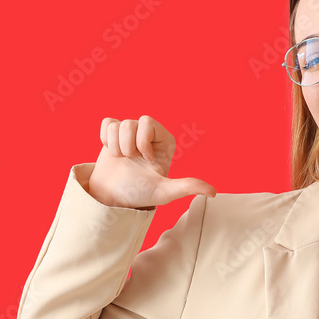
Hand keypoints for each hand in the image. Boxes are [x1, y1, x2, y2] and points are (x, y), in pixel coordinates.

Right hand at [87, 115, 216, 209]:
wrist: (113, 197)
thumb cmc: (140, 193)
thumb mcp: (164, 191)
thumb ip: (187, 187)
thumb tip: (213, 192)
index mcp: (165, 141)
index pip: (147, 122)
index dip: (142, 142)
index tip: (146, 160)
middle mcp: (150, 135)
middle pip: (131, 123)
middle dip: (127, 145)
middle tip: (132, 161)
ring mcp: (132, 133)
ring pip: (117, 124)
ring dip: (116, 147)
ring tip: (122, 160)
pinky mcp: (114, 134)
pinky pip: (107, 123)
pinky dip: (105, 139)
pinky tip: (113, 153)